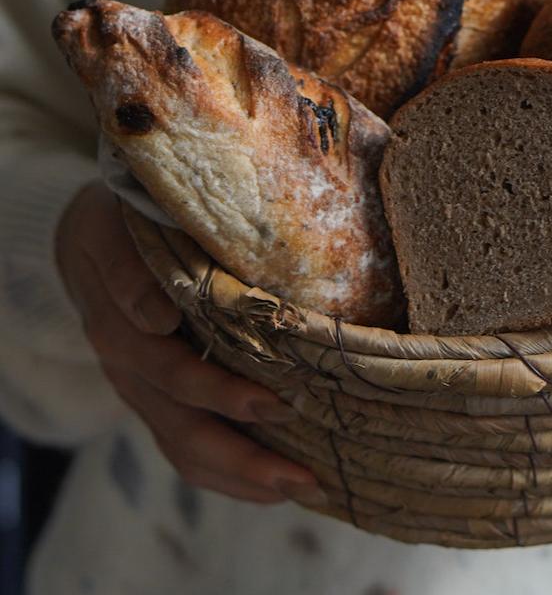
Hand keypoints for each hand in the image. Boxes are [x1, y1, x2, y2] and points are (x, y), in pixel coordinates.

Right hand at [55, 180, 322, 504]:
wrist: (90, 237)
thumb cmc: (119, 223)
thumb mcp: (114, 229)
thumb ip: (129, 270)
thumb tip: (157, 316)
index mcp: (122, 326)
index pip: (172, 372)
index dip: (220, 393)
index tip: (270, 404)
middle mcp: (131, 369)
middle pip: (183, 428)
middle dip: (244, 456)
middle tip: (301, 473)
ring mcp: (142, 390)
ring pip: (186, 450)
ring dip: (244, 476)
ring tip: (303, 487)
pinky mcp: (156, 399)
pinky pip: (186, 449)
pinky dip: (230, 473)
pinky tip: (273, 484)